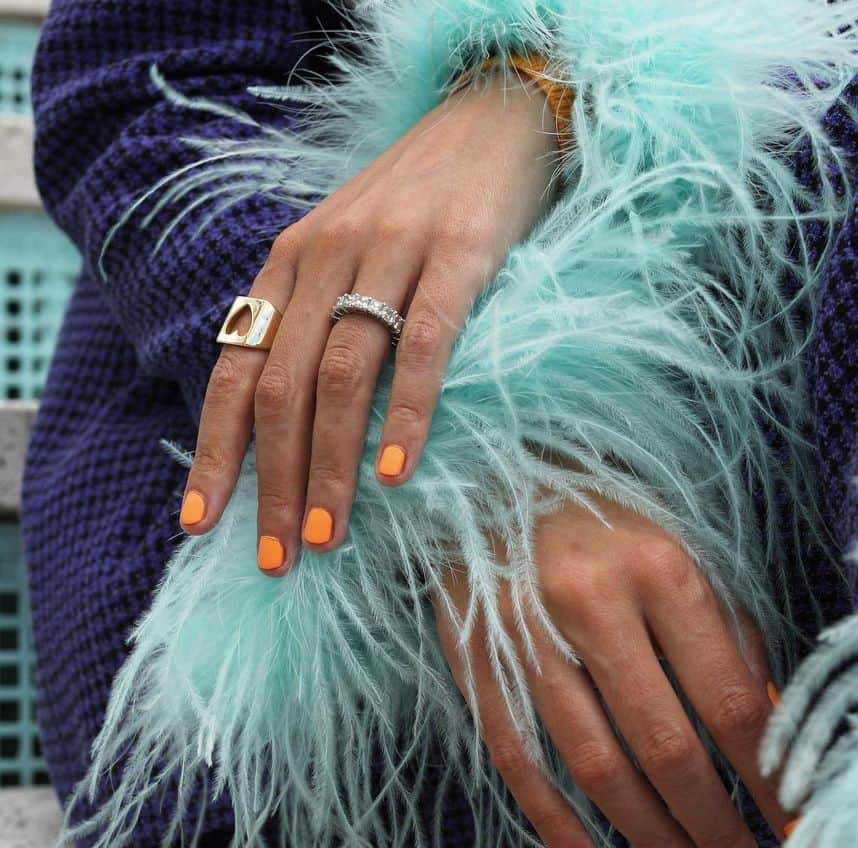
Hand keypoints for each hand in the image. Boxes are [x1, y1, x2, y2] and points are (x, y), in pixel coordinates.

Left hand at [179, 73, 559, 571]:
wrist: (491, 114)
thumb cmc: (420, 203)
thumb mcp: (346, 251)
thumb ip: (315, 317)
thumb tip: (291, 422)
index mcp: (288, 263)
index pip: (237, 369)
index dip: (215, 451)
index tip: (200, 524)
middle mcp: (324, 256)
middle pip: (282, 386)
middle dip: (271, 482)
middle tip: (276, 558)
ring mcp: (391, 253)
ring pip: (342, 375)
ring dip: (328, 466)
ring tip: (326, 536)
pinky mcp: (459, 254)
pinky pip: (424, 345)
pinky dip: (407, 413)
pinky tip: (397, 473)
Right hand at [435, 495, 793, 847]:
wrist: (486, 469)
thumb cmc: (607, 514)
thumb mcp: (684, 550)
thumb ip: (731, 636)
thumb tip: (772, 730)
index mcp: (663, 569)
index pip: (727, 698)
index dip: (766, 775)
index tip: (794, 825)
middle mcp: (593, 602)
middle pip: (663, 744)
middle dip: (712, 824)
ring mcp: (524, 636)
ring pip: (593, 763)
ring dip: (646, 835)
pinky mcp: (474, 660)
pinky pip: (515, 759)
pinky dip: (552, 821)